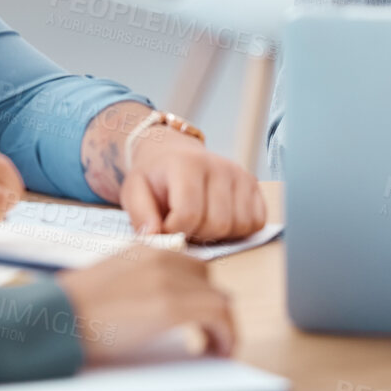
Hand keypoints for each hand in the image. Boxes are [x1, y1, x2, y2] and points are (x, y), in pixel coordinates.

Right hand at [55, 247, 234, 362]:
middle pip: (208, 281)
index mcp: (145, 249)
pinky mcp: (172, 307)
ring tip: (215, 346)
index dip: (198, 292)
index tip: (198, 314)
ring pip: (220, 299)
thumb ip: (136, 281)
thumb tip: (155, 304)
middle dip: (210, 306)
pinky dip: (226, 335)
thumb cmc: (73, 307)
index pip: (190, 266)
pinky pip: (219, 317)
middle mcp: (162, 259)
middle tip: (207, 332)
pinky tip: (217, 350)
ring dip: (222, 324)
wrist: (57, 316)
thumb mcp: (109, 281)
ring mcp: (169, 281)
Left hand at [120, 128, 265, 242]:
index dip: (173, 231)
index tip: (164, 226)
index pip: (188, 215)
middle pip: (217, 224)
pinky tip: (219, 220)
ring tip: (200, 222)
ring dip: (219, 234)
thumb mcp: (134, 191)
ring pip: (240, 226)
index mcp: (187, 164)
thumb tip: (154, 237)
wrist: (171, 154)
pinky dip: (239, 230)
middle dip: (197, 234)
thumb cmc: (154, 177)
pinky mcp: (253, 184)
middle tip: (183, 226)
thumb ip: (140, 215)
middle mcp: (219, 166)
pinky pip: (256, 222)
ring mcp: (240, 174)